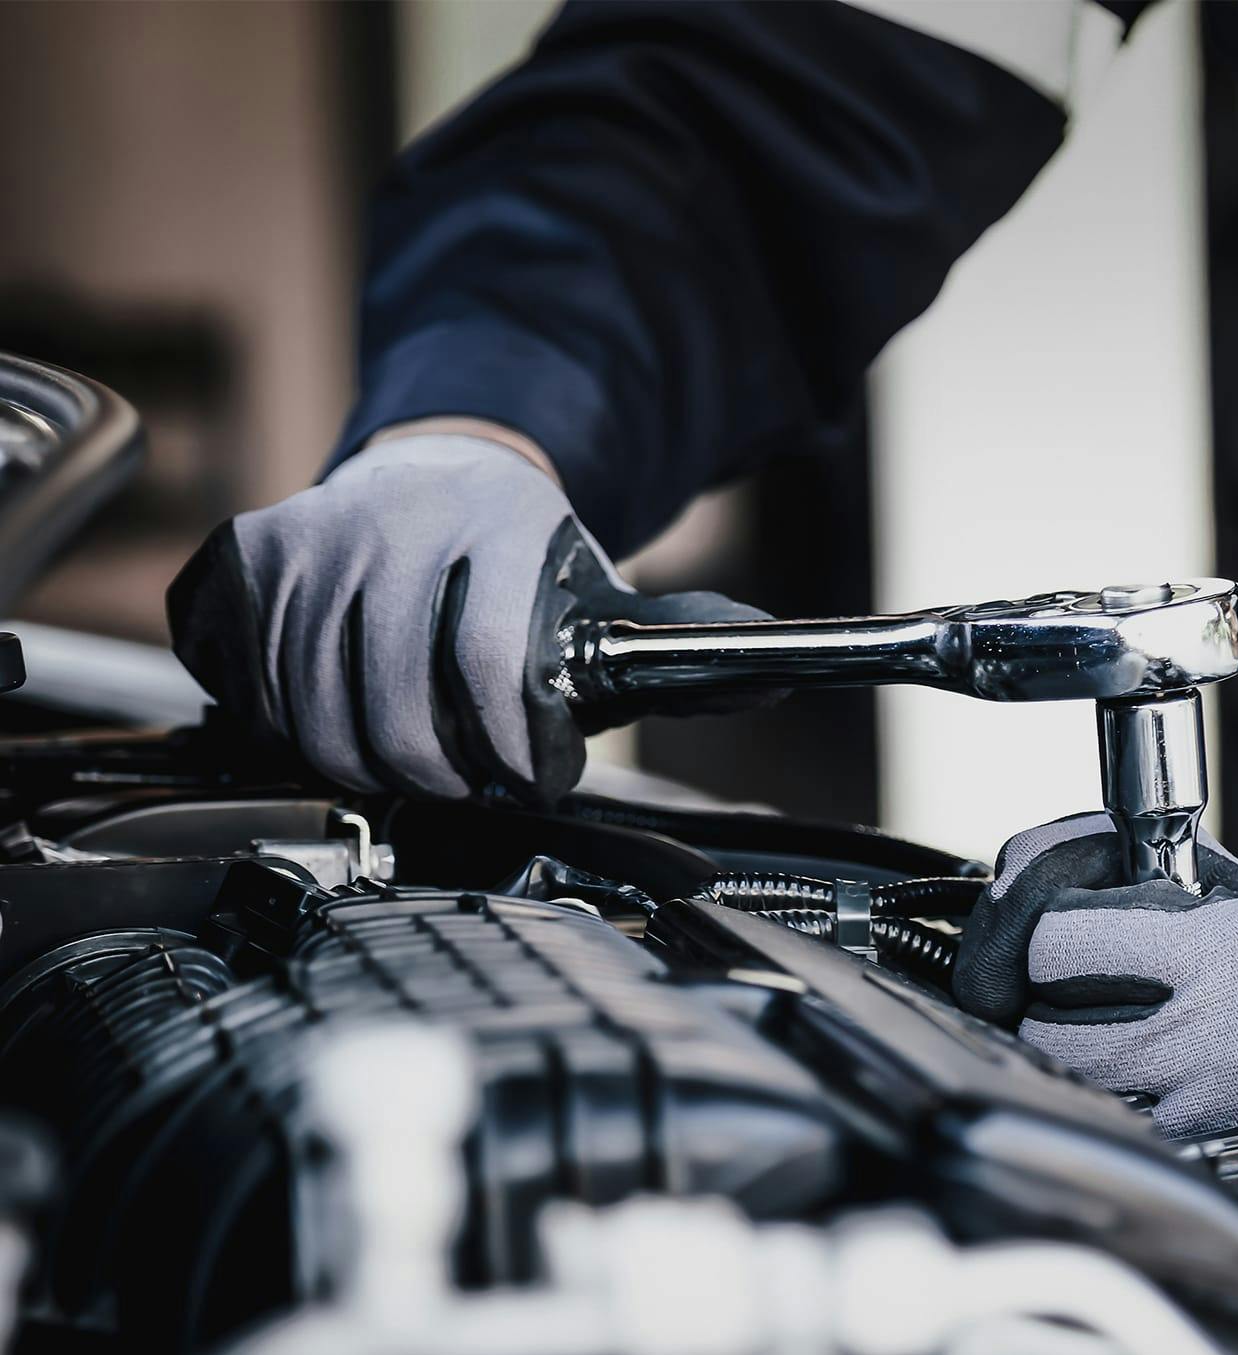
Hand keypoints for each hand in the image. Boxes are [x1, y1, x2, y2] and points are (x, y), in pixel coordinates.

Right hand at [165, 432, 768, 802]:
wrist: (442, 473)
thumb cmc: (528, 564)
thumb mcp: (608, 596)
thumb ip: (685, 643)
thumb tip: (778, 668)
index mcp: (497, 525)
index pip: (491, 668)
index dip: (511, 753)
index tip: (530, 780)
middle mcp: (391, 522)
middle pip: (394, 715)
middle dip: (442, 779)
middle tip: (469, 784)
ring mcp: (309, 537)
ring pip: (314, 717)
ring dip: (367, 764)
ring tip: (415, 757)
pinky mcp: (246, 559)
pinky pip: (249, 685)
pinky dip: (290, 725)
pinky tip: (340, 713)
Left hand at [952, 814, 1237, 1216]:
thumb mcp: (1234, 898)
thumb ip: (1137, 869)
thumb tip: (1023, 863)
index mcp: (1222, 951)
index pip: (1060, 944)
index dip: (1042, 939)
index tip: (1060, 943)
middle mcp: (1216, 1031)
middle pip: (1050, 1027)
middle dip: (1044, 1008)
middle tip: (1070, 999)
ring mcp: (1209, 1106)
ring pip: (1072, 1087)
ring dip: (1067, 1064)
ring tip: (1106, 1040)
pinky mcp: (1206, 1159)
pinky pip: (1113, 1133)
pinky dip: (1107, 1111)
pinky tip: (1138, 1090)